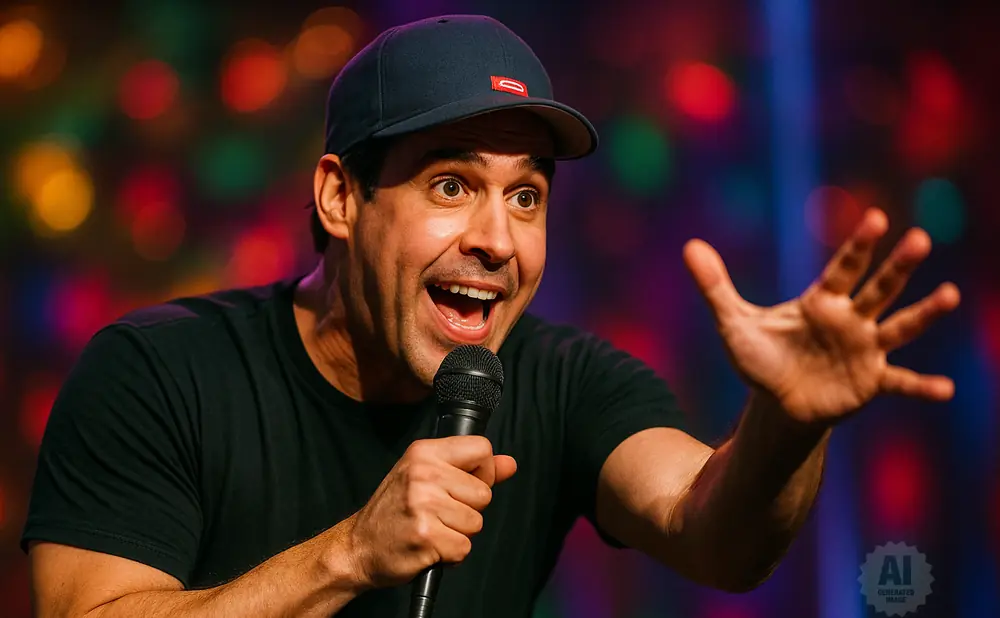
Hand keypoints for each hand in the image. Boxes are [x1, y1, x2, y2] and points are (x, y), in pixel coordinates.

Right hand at [341, 435, 516, 588]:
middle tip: (438, 514)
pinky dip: (451, 555)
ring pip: (476, 523)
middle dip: (468, 510)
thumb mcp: (427, 477)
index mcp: (424, 452)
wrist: (359, 547)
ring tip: (432, 530)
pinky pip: (464, 548)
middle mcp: (423, 473)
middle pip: (484, 493)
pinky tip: (429, 547)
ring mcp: (423, 504)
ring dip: (458, 534)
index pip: (482, 449)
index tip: (463, 486)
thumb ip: (472, 470)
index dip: (483, 472)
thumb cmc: (395, 511)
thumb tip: (510, 464)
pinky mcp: (426, 536)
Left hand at [683, 208, 959, 424]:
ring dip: (924, 313)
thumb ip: (715, 286)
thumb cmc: (760, 357)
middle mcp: (850, 319)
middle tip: (919, 238)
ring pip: (899, 327)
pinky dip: (921, 386)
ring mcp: (865, 349)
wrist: (777, 402)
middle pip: (878, 288)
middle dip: (897, 266)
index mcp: (821, 301)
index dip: (858, 245)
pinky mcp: (870, 381)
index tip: (876, 218)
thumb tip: (688, 246)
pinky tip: (945, 388)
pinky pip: (899, 382)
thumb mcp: (733, 323)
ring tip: (949, 295)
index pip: (843, 268)